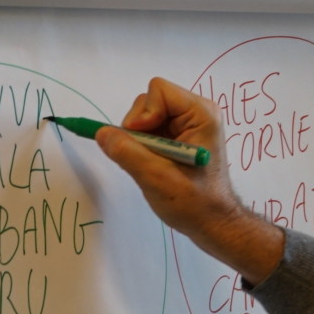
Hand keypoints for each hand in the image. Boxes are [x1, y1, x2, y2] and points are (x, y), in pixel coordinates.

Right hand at [95, 77, 282, 282]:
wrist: (212, 223)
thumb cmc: (194, 204)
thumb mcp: (156, 179)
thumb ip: (126, 152)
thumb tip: (101, 133)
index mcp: (201, 114)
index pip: (158, 90)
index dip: (143, 114)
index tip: (142, 142)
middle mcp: (196, 112)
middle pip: (149, 100)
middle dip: (138, 127)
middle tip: (145, 157)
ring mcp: (187, 123)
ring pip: (145, 115)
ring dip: (139, 138)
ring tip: (152, 164)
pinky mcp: (179, 135)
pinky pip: (148, 128)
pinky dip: (143, 144)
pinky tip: (154, 164)